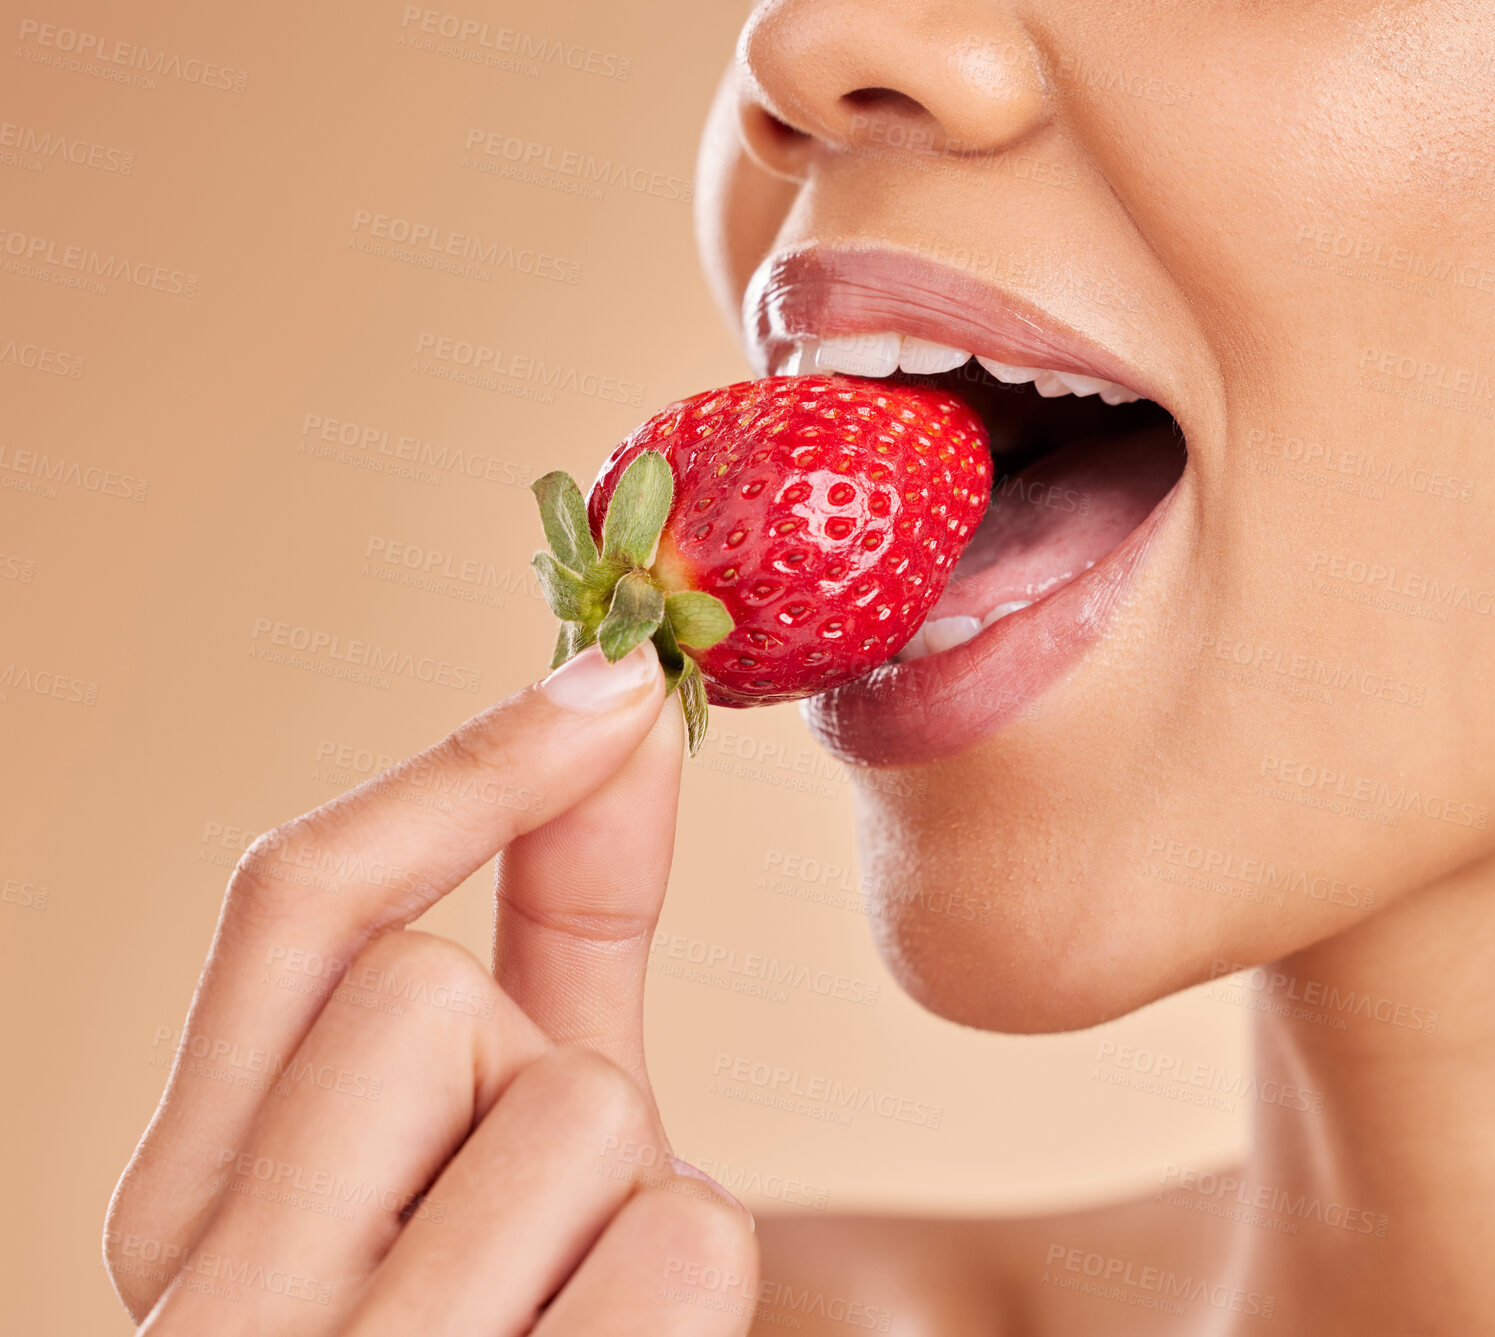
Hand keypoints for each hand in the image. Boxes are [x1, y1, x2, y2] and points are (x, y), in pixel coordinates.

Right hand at [105, 643, 757, 1333]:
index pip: (290, 908)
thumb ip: (552, 922)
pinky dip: (692, 1275)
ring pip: (570, 1104)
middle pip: (423, 990)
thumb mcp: (512, 1126)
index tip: (613, 687)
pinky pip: (682, 1233)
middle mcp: (208, 1306)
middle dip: (537, 1059)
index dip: (462, 772)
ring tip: (580, 1292)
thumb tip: (617, 708)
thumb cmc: (530, 1313)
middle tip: (538, 1201)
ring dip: (629, 1183)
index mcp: (181, 1212)